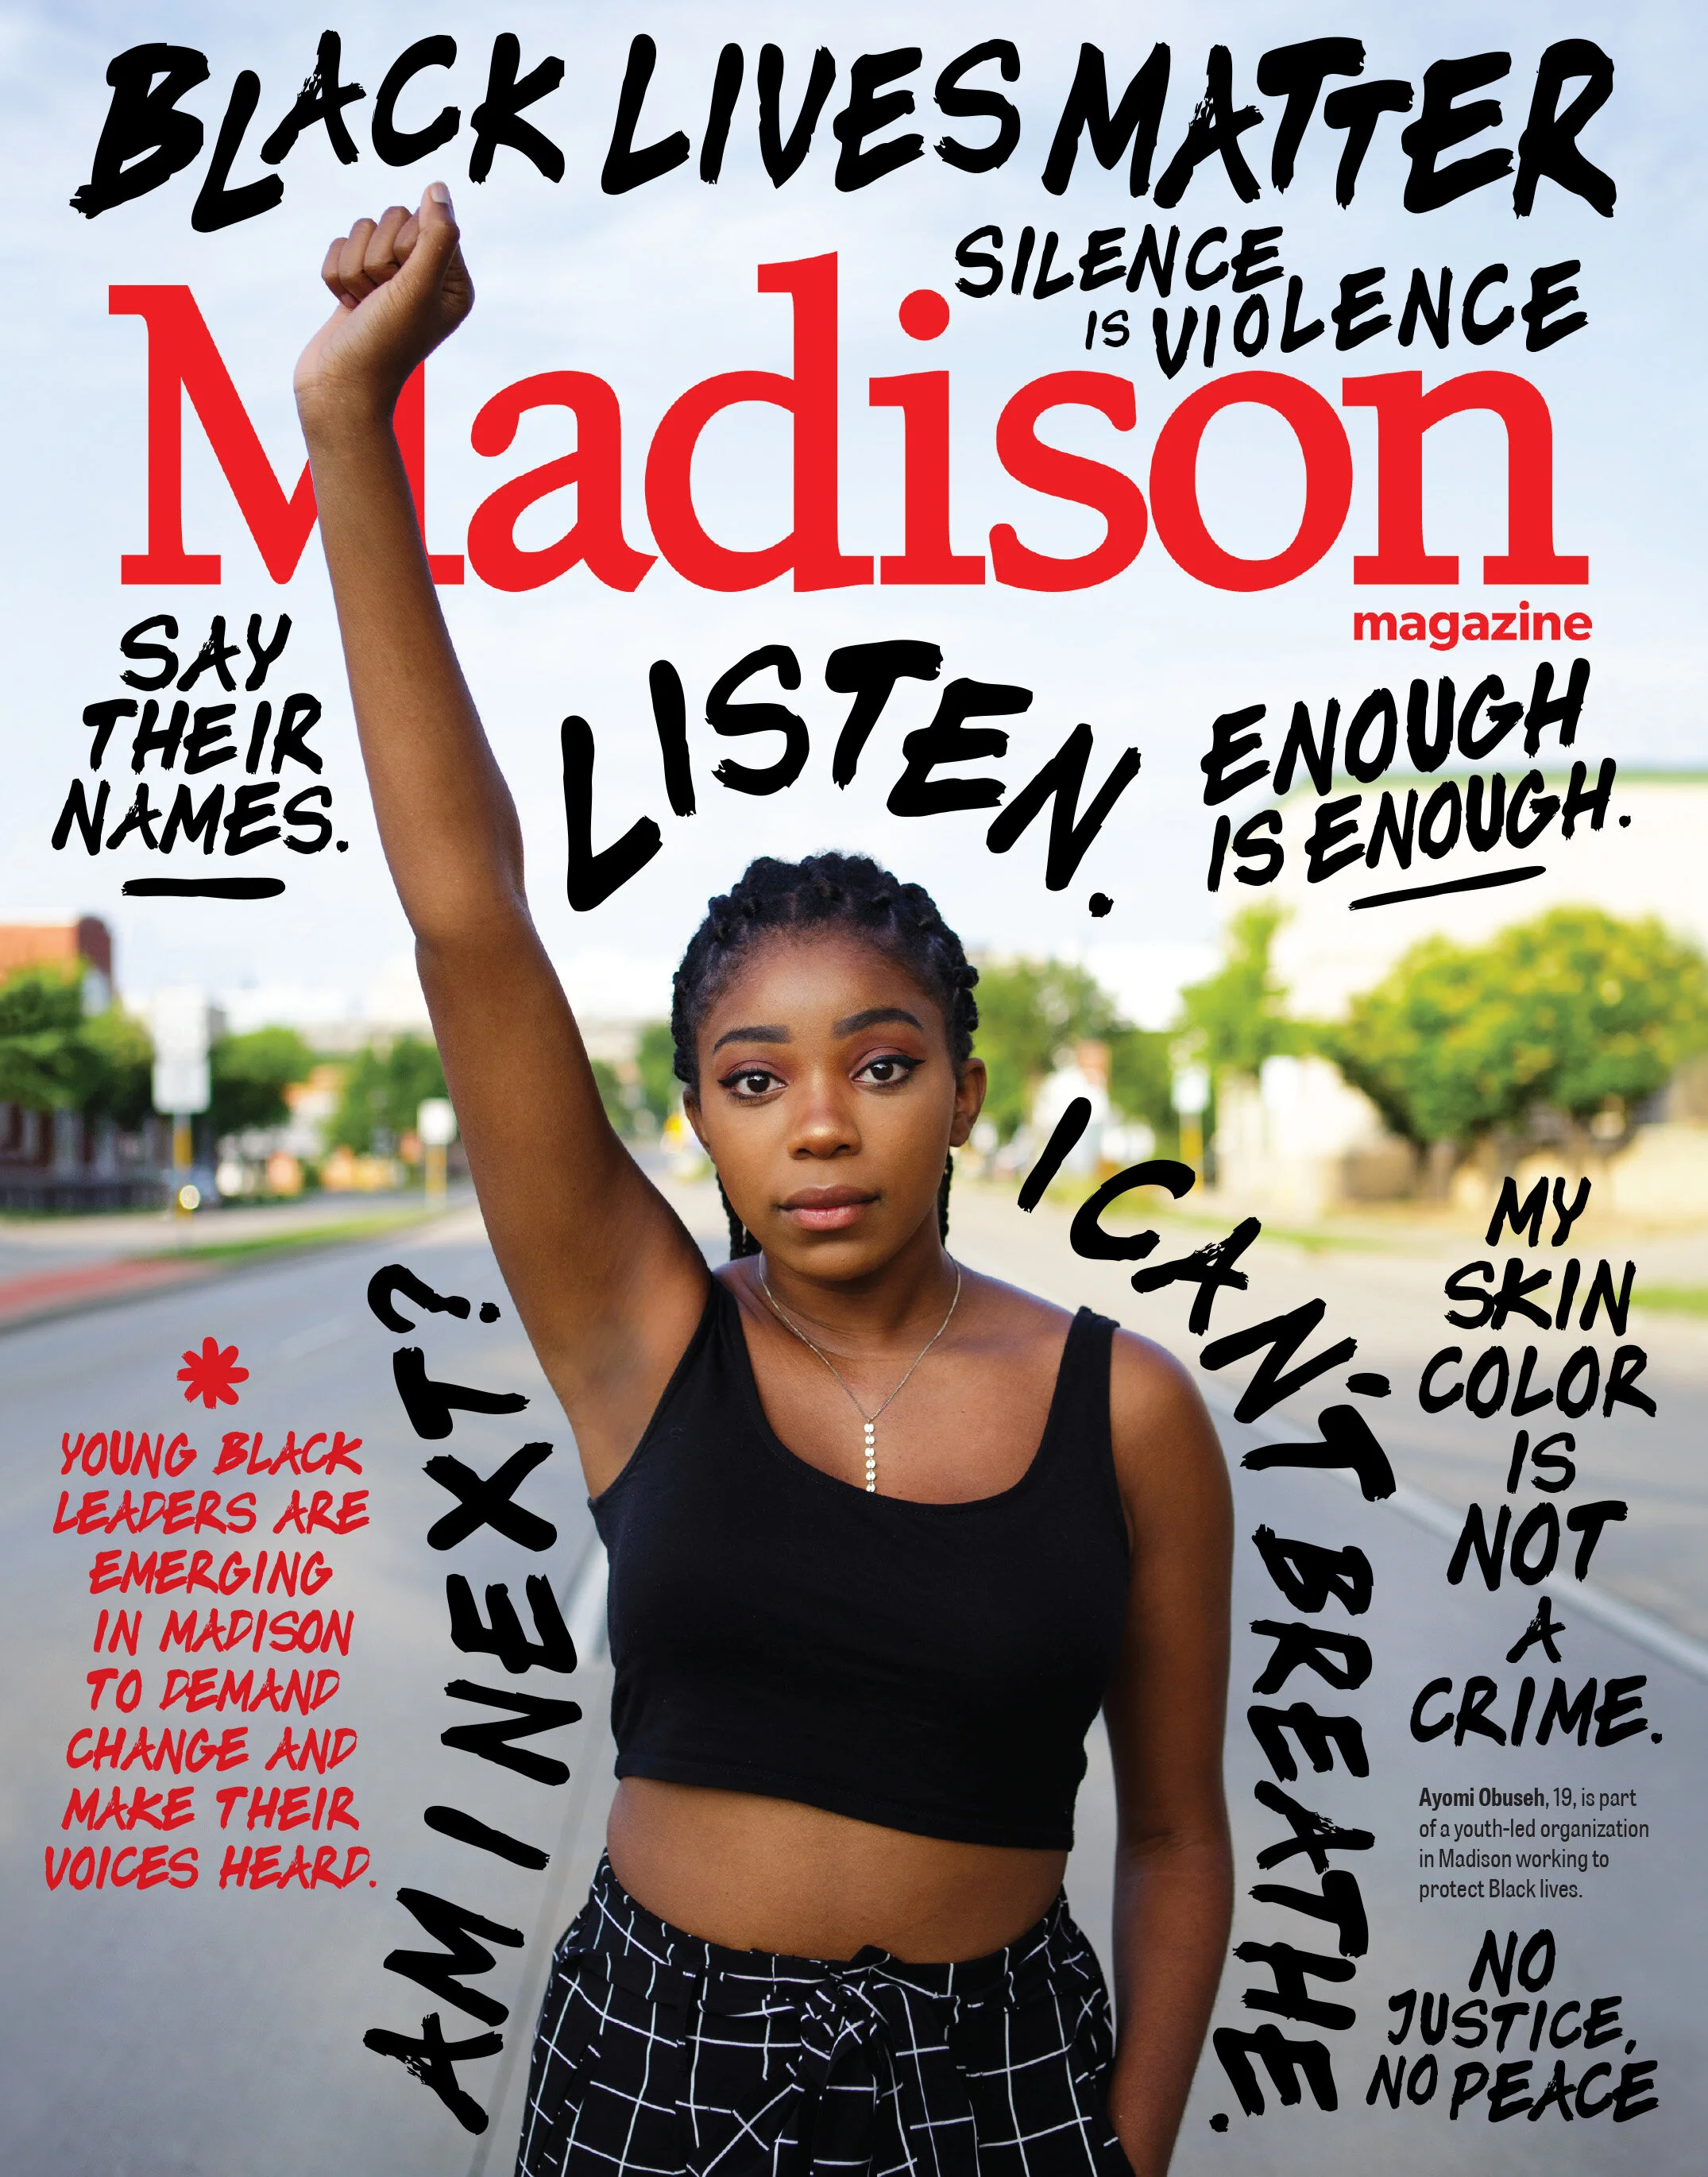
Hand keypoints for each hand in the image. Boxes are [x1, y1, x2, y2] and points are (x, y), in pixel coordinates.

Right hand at [294, 184, 473, 425]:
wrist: (338, 389)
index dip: (404, 249)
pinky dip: (336, 276)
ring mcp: (391, 280)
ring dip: (354, 270)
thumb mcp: (418, 289)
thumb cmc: (383, 345)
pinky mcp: (359, 282)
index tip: (403, 288)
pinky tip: (346, 308)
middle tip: (380, 302)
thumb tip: (439, 188)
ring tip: (362, 307)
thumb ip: (436, 236)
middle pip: (391, 218)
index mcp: (454, 280)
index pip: (425, 219)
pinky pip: (339, 245)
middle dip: (376, 260)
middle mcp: (426, 277)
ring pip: (362, 229)